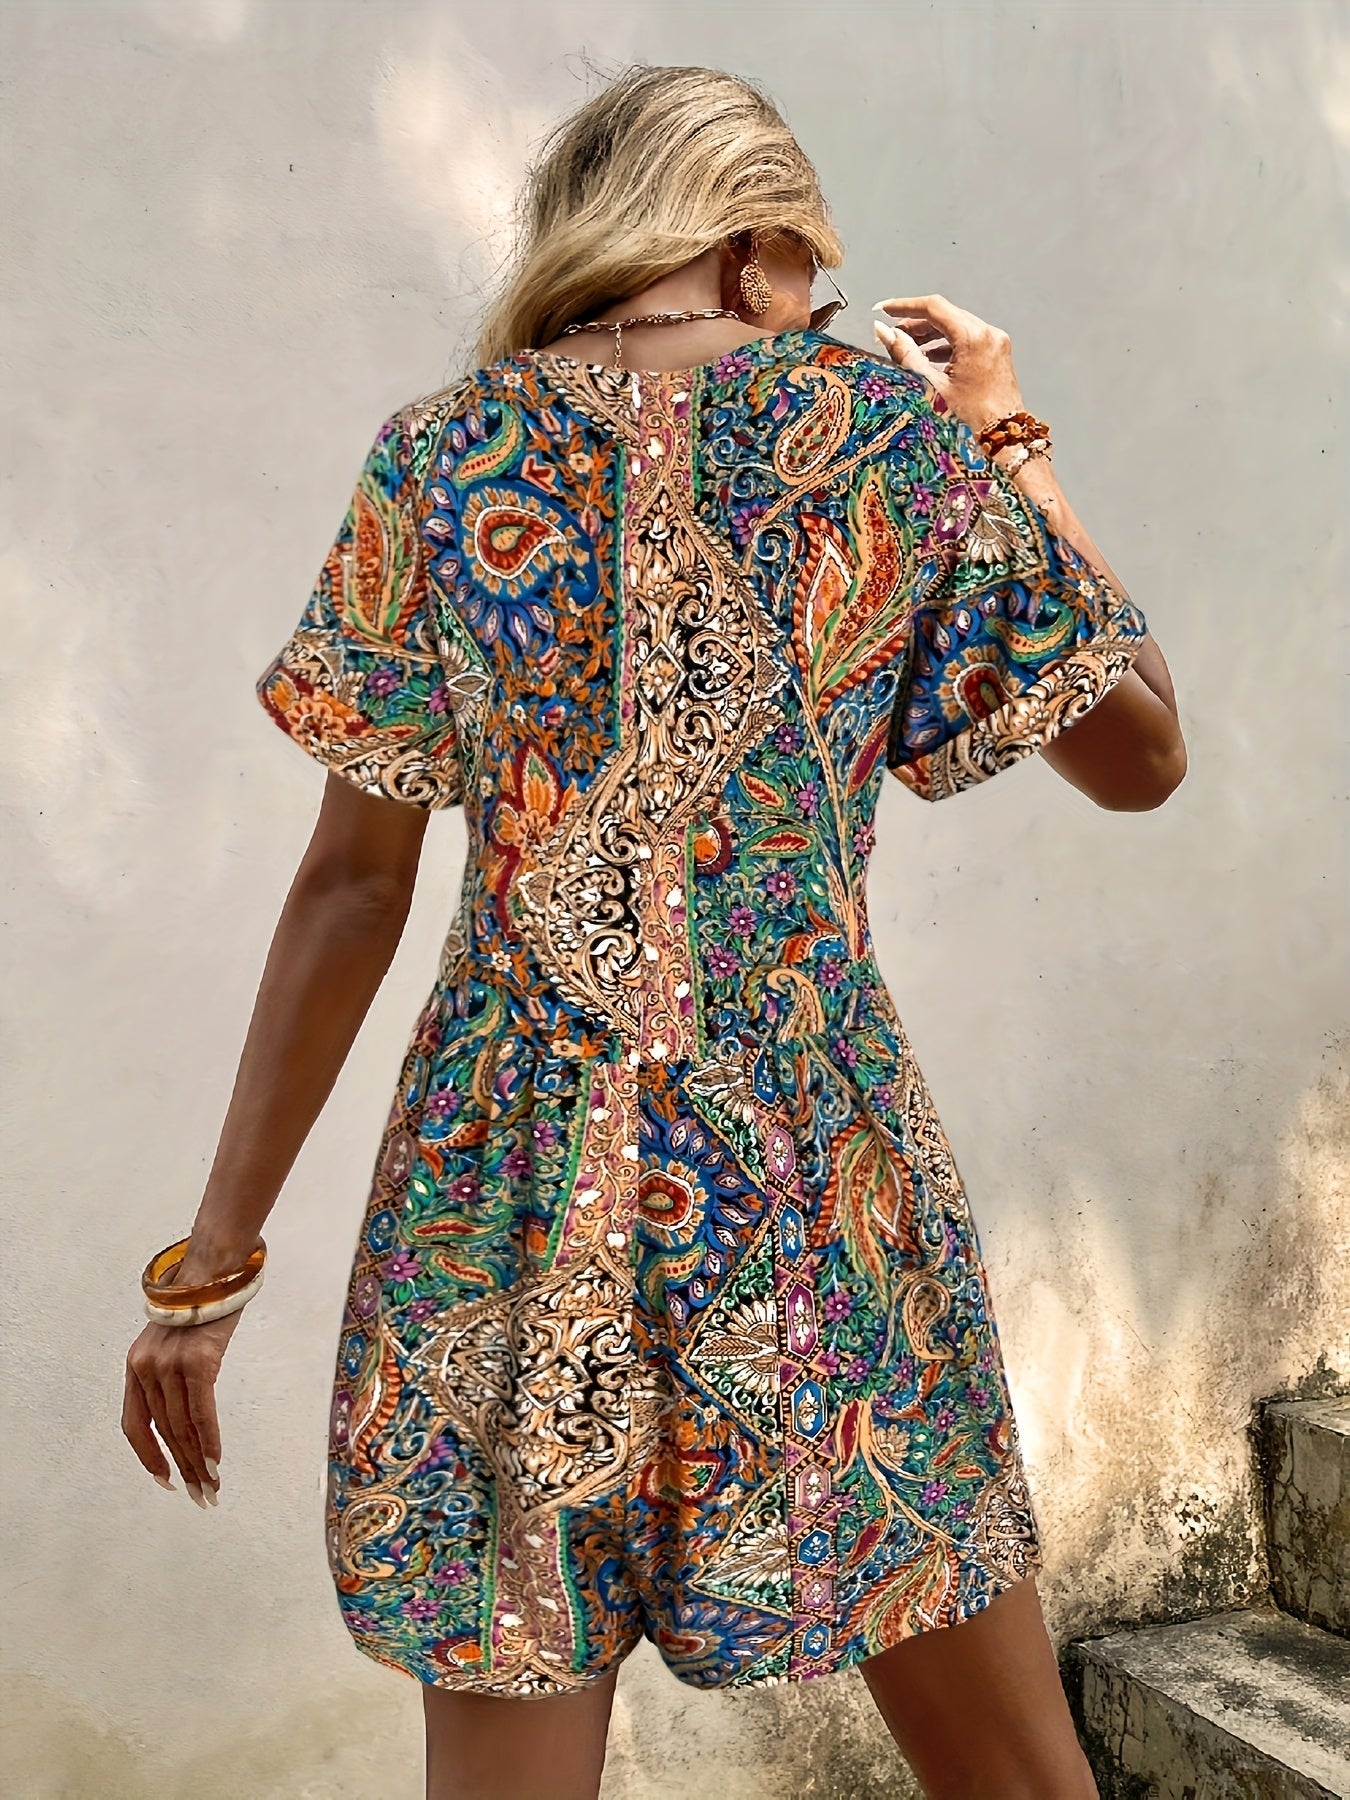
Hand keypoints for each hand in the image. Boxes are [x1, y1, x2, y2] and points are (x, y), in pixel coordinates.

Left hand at [122, 1300, 243, 1507]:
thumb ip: (170, 1373)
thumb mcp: (172, 1341)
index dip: (148, 1456)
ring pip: (183, 1427)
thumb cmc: (199, 1304)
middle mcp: (147, 1368)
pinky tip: (216, 1461)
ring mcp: (172, 1365)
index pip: (134, 1424)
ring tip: (212, 1486)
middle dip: (183, 1468)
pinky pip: (202, 1412)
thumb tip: (184, 1412)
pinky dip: (210, 1441)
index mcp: (136, 1366)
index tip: (165, 1479)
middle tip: (199, 1495)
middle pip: (163, 1431)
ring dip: (199, 1462)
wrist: (215, 1268)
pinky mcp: (199, 1362)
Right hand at [873, 293, 1025, 437]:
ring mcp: (994, 340)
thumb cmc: (972, 416)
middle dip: (916, 322)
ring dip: (930, 333)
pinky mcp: (996, 350)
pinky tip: (929, 357)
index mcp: (973, 338)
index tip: (885, 309)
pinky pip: (967, 337)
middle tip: (893, 334)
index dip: (905, 306)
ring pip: (955, 325)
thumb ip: (905, 354)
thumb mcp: (932, 385)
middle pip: (945, 315)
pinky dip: (946, 343)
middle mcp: (987, 333)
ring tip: (908, 347)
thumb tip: (884, 332)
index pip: (934, 307)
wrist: (1003, 433)